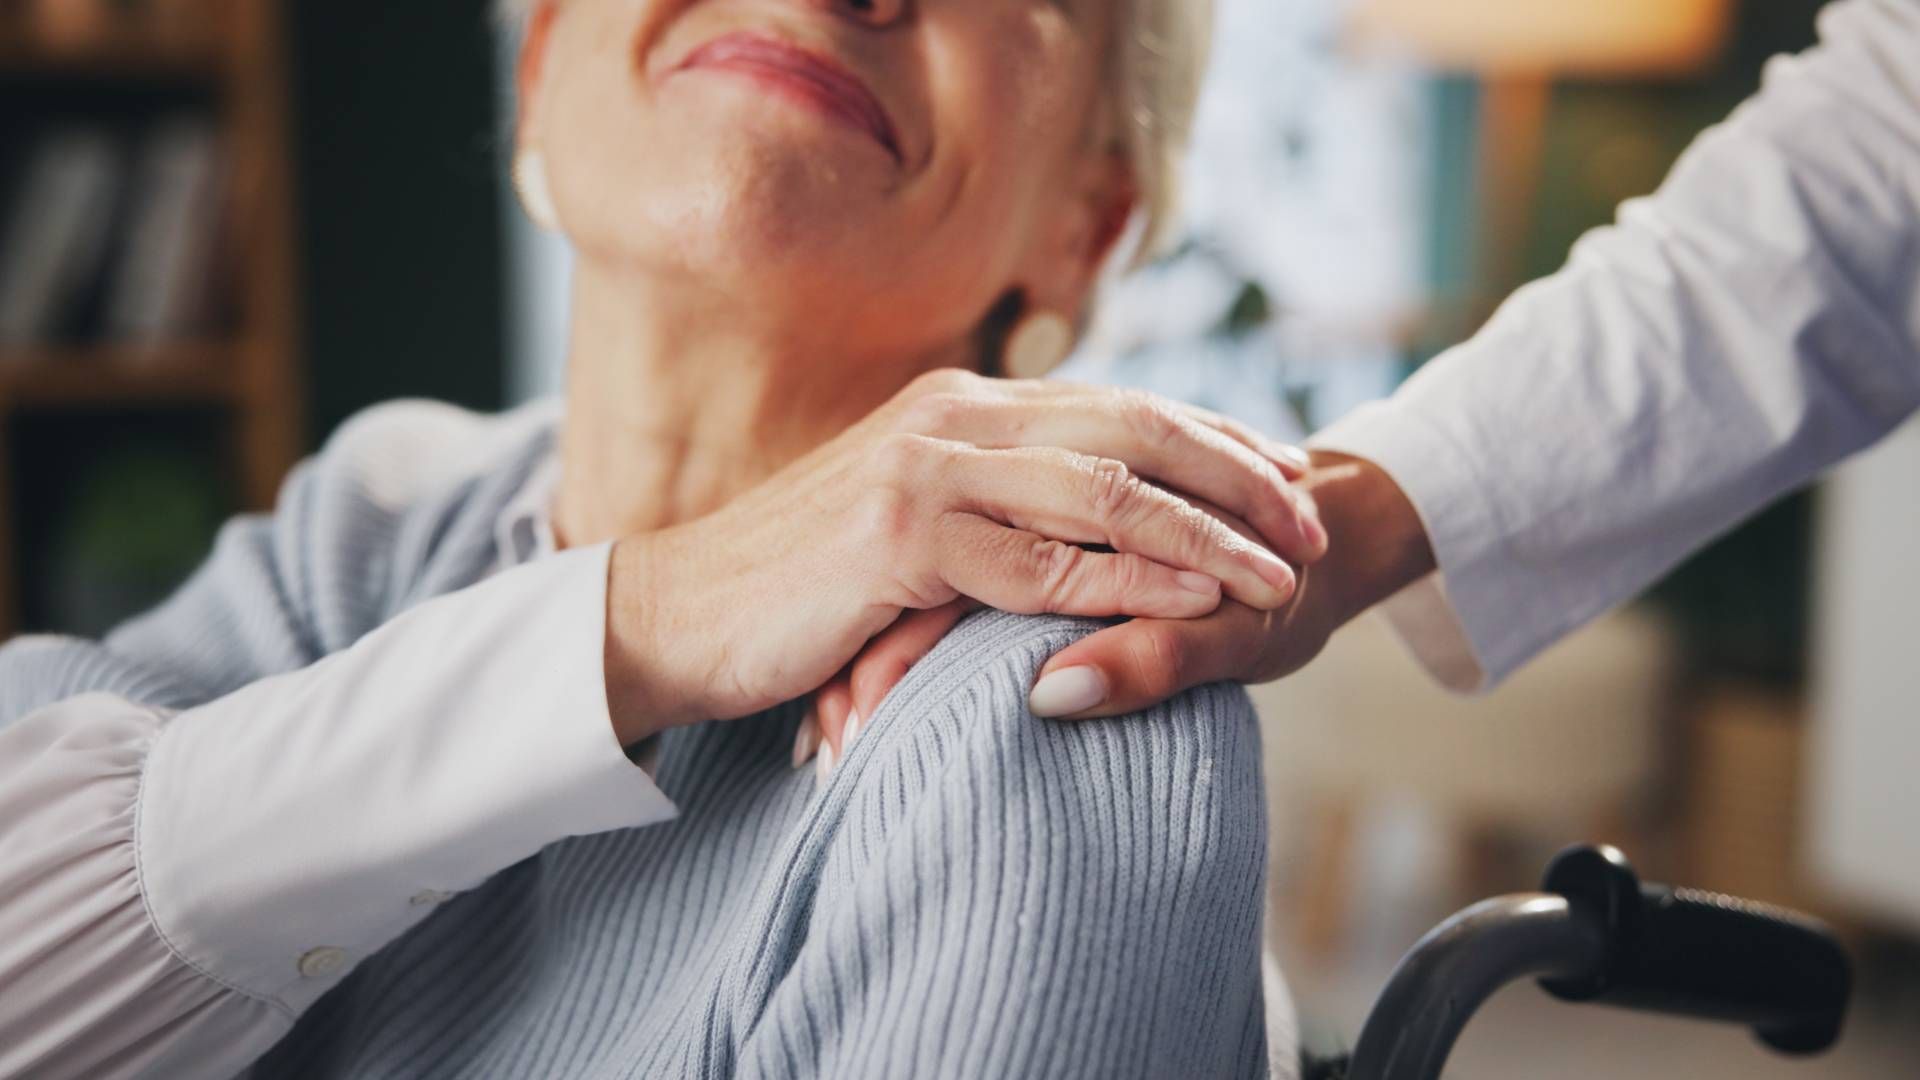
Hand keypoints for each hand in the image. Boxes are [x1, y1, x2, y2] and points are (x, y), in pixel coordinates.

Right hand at [806, 451, 1432, 761]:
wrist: (676, 611)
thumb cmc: (799, 582)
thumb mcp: (910, 521)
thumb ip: (990, 502)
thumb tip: (1081, 520)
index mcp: (964, 403)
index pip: (1123, 406)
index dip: (1218, 439)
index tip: (1289, 477)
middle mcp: (956, 414)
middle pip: (1138, 427)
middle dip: (1242, 475)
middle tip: (1315, 523)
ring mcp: (928, 467)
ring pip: (1107, 488)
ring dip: (1210, 533)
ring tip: (1284, 576)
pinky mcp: (901, 536)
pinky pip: (1042, 561)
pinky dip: (1128, 580)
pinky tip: (1193, 600)